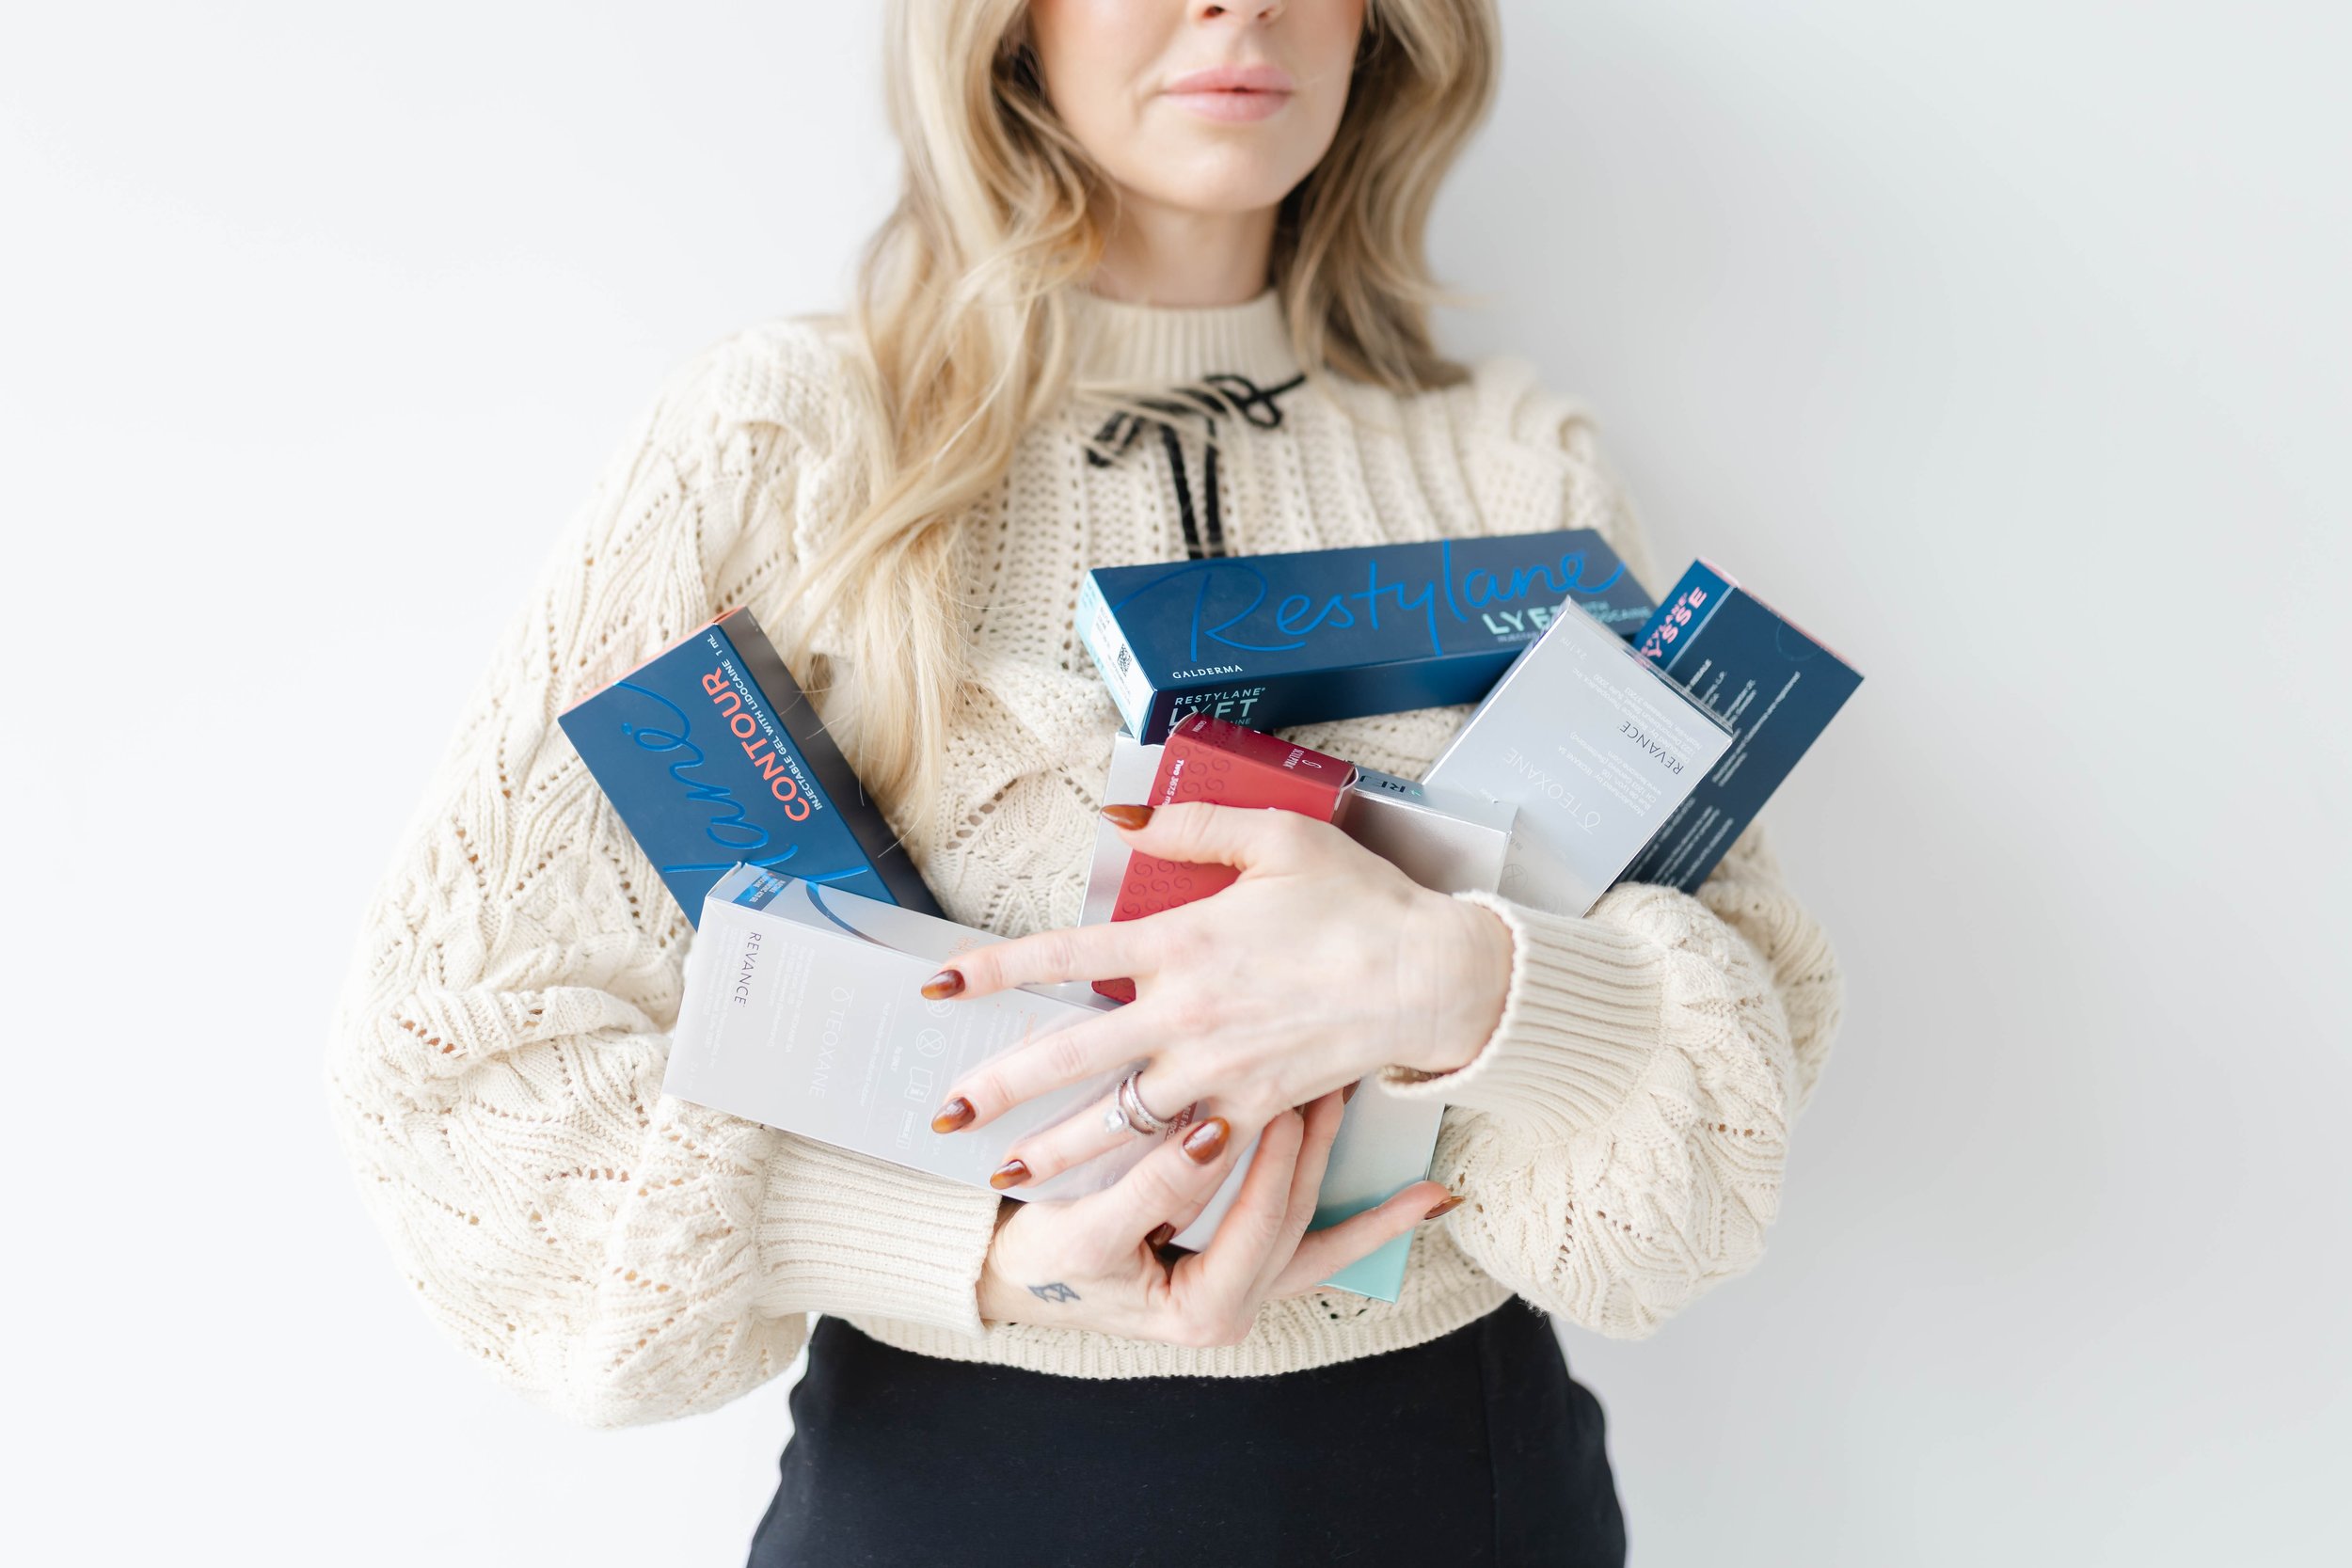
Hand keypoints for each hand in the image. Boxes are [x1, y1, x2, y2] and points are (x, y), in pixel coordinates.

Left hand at [927, 801, 1512, 1193]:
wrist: (1431, 976)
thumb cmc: (1360, 902)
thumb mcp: (1276, 838)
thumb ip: (1189, 830)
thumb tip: (1115, 818)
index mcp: (1182, 940)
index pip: (1064, 955)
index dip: (994, 970)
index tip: (937, 984)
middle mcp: (1186, 1011)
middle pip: (1070, 1057)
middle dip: (998, 1089)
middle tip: (943, 1115)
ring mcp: (1218, 1068)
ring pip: (1117, 1121)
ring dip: (1055, 1153)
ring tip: (1002, 1179)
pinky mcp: (1255, 1107)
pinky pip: (1185, 1148)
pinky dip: (1142, 1173)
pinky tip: (1107, 1190)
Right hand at [976, 1090, 1455, 1343]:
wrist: (1005, 1279)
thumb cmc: (1039, 1260)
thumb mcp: (1085, 1230)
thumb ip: (1154, 1185)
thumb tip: (1213, 1130)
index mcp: (1204, 1310)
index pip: (1262, 1219)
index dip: (1278, 1155)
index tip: (1289, 1091)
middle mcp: (1234, 1307)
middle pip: (1300, 1218)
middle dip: (1326, 1151)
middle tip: (1348, 1079)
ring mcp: (1241, 1288)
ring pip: (1316, 1229)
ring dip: (1357, 1179)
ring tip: (1400, 1129)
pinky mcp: (1237, 1264)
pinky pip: (1311, 1242)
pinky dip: (1365, 1225)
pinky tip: (1422, 1203)